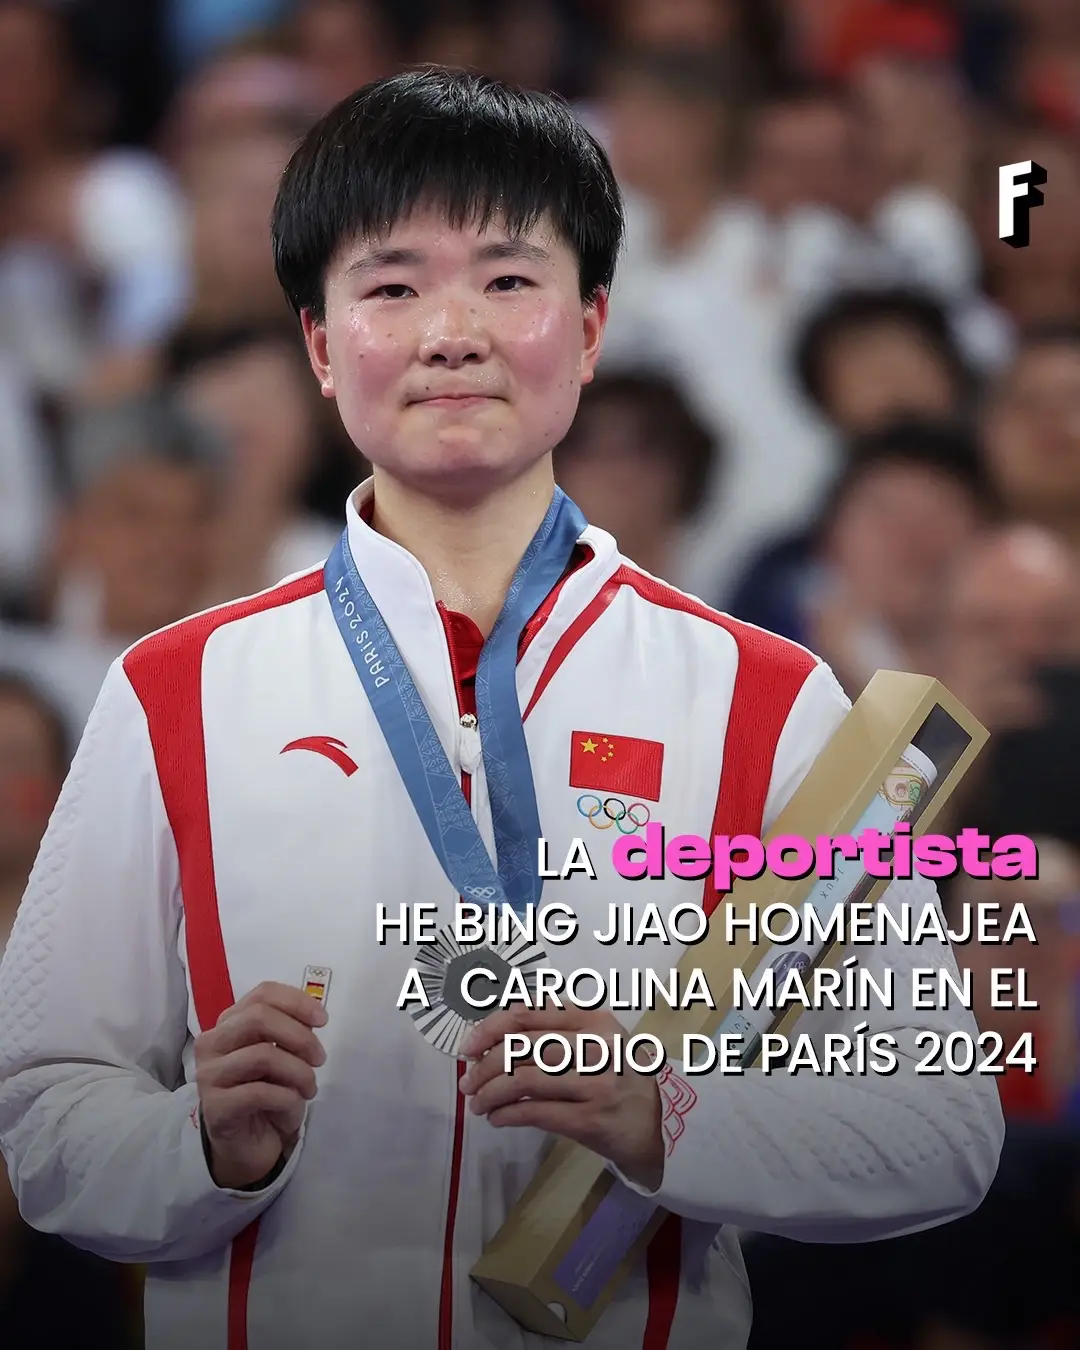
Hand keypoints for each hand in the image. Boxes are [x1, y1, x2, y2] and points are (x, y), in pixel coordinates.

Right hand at [194, 981, 327, 1189]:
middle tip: (319, 1058)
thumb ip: (290, 1031)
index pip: (262, 994)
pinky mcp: (216, 1107)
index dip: (296, 1002)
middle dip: (299, 1036)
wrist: (246, 1145)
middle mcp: (212, 1043)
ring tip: (310, 1089)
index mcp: (228, 1023)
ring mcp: (209, 1075)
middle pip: (259, 1018)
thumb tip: (314, 1016)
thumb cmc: (265, 1093)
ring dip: (299, 1072)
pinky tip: (293, 1109)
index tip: (322, 1020)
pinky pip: (262, 1093)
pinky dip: (288, 1099)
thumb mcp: (281, 1055)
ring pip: (264, 1055)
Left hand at [459, 1008, 663, 1190]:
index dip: (491, 1028)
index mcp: (594, 1019)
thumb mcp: (596, 1042)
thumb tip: (491, 1038)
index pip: (530, 1013)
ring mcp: (596, 1083)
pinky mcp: (591, 1119)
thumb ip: (555, 1031)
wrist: (653, 1128)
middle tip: (467, 1082)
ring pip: (524, 1080)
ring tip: (478, 1103)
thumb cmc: (616, 1078)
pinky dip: (507, 1114)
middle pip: (523, 1047)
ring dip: (491, 1092)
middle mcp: (597, 1046)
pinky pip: (535, 1112)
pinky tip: (497, 1118)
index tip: (469, 1046)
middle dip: (485, 1066)